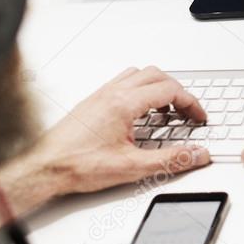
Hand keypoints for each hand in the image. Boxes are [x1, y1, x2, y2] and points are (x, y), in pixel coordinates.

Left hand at [0, 67, 211, 231]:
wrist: (44, 167)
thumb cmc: (77, 165)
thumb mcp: (132, 167)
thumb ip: (170, 160)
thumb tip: (197, 154)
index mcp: (124, 103)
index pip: (169, 90)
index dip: (191, 103)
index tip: (198, 117)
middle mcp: (112, 93)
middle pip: (157, 76)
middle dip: (178, 93)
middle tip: (188, 113)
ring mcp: (101, 95)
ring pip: (139, 75)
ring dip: (159, 88)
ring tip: (167, 112)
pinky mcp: (93, 101)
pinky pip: (123, 83)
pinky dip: (141, 92)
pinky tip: (140, 115)